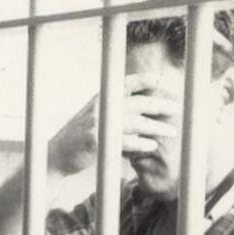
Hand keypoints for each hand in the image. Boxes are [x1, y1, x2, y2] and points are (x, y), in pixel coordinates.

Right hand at [47, 73, 179, 174]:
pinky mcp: (98, 142)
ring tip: (172, 131)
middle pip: (137, 103)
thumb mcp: (92, 116)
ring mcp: (99, 124)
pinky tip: (152, 145)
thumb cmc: (78, 138)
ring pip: (136, 123)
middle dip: (160, 105)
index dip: (144, 79)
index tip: (162, 79)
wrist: (56, 155)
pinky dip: (141, 143)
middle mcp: (100, 107)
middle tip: (177, 109)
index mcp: (100, 98)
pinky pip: (126, 141)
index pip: (126, 83)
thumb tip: (139, 108)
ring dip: (157, 127)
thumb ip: (112, 109)